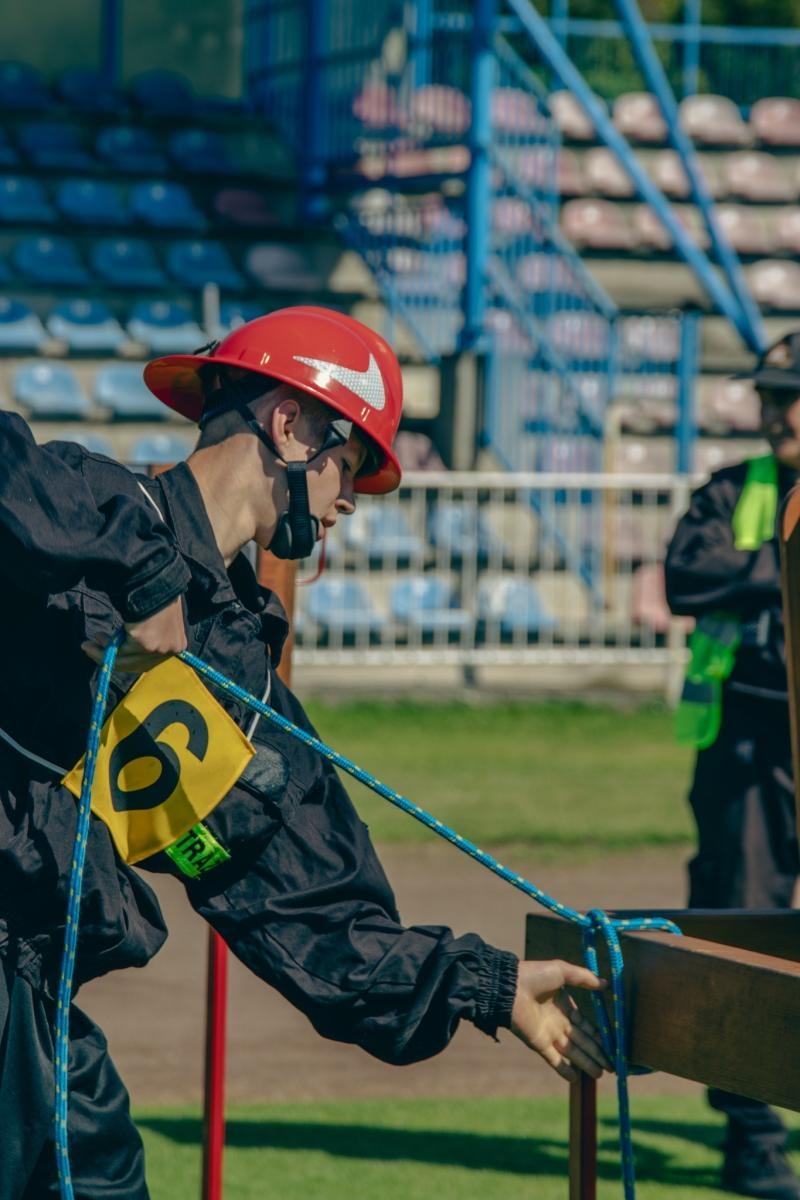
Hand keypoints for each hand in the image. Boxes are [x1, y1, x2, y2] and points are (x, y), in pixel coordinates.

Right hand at [82, 595, 187, 673]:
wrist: (155, 580)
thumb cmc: (155, 593)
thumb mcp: (156, 620)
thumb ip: (147, 634)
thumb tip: (123, 642)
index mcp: (178, 644)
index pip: (149, 661)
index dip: (126, 659)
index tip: (109, 651)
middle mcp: (171, 649)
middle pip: (137, 664)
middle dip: (112, 659)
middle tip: (92, 649)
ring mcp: (160, 649)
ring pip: (126, 660)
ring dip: (103, 654)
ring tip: (88, 645)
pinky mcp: (146, 645)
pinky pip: (121, 652)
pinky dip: (105, 649)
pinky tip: (95, 640)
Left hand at [510, 959, 609, 1081]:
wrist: (510, 986)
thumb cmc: (535, 975)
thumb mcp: (562, 971)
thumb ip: (584, 977)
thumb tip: (606, 983)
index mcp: (564, 1005)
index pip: (585, 1024)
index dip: (598, 1036)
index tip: (612, 1046)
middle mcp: (558, 1021)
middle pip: (582, 1041)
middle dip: (596, 1054)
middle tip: (611, 1066)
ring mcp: (548, 1033)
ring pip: (572, 1052)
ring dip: (586, 1063)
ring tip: (600, 1075)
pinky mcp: (539, 1044)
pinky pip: (554, 1060)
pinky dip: (564, 1070)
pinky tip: (576, 1080)